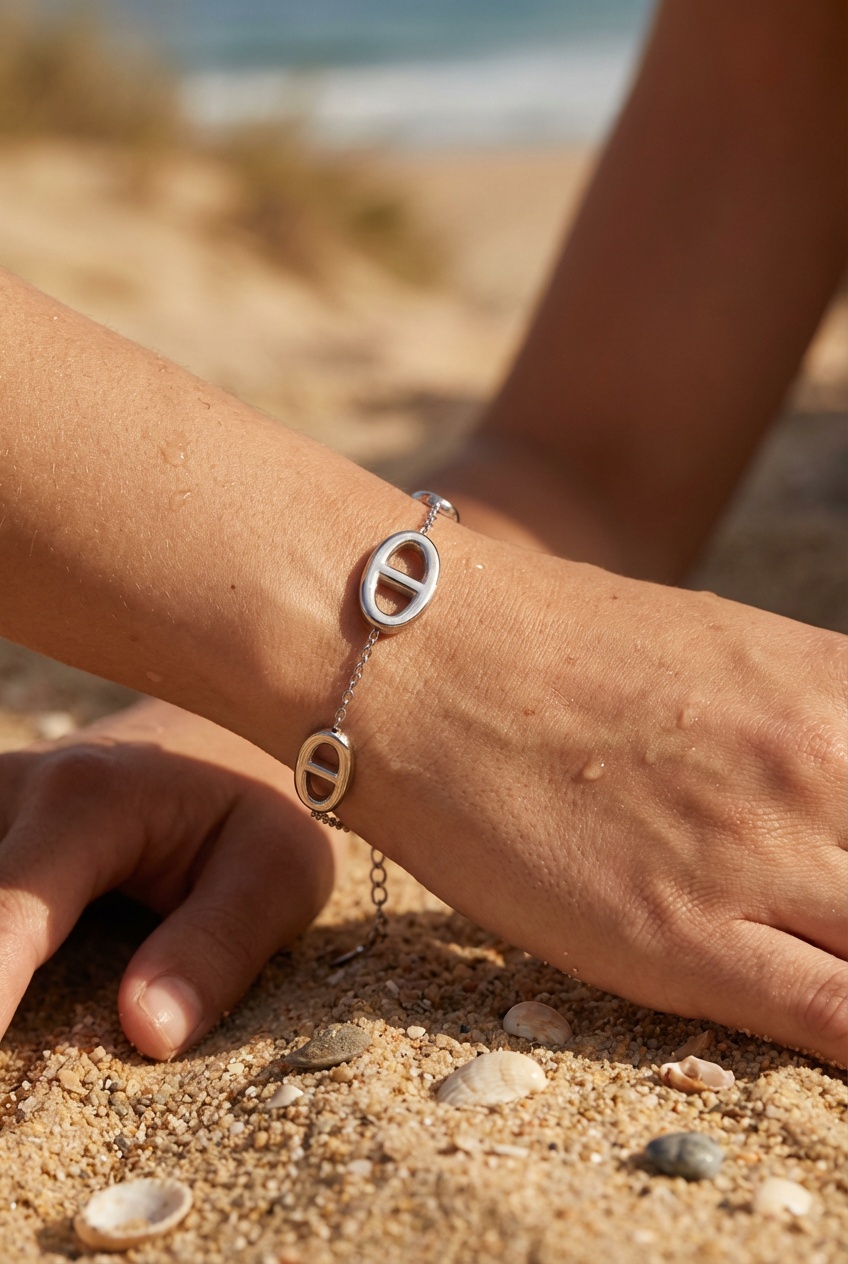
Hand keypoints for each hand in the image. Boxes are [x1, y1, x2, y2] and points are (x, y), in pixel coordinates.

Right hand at [0, 699, 340, 1059]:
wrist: (231, 727)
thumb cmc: (264, 798)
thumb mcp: (282, 866)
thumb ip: (219, 945)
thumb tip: (146, 1034)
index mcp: (90, 799)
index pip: (6, 910)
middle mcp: (18, 788)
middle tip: (23, 1081)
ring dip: (0, 955)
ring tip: (30, 1015)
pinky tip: (24, 970)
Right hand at [350, 535, 847, 1064]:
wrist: (427, 659)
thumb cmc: (561, 647)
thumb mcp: (731, 656)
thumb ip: (820, 725)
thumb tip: (846, 773)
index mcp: (841, 695)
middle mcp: (826, 772)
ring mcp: (762, 861)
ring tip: (831, 935)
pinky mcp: (686, 942)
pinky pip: (842, 1022)